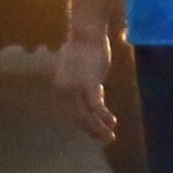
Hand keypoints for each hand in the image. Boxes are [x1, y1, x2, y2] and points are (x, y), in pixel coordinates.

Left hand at [52, 27, 119, 148]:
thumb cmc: (85, 47)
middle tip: (104, 139)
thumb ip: (87, 86)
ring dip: (98, 128)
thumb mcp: (83, 70)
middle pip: (77, 118)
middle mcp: (63, 91)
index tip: (95, 129)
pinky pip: (96, 106)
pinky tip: (112, 121)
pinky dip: (103, 116)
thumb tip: (95, 99)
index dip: (84, 123)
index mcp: (60, 88)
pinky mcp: (87, 85)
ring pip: (85, 116)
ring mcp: (74, 89)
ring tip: (110, 136)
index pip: (71, 112)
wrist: (86, 33)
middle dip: (91, 130)